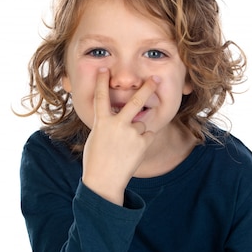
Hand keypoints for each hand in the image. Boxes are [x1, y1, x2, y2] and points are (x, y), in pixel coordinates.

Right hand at [82, 68, 159, 204]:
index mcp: (102, 122)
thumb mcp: (97, 137)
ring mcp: (131, 134)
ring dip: (137, 131)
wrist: (104, 181)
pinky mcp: (142, 144)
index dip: (102, 82)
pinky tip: (134, 150)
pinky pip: (148, 135)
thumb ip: (107, 124)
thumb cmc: (96, 159)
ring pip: (141, 124)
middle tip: (155, 79)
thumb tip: (118, 115)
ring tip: (126, 146)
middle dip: (146, 88)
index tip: (105, 69)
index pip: (101, 97)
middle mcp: (118, 125)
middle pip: (135, 101)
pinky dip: (143, 140)